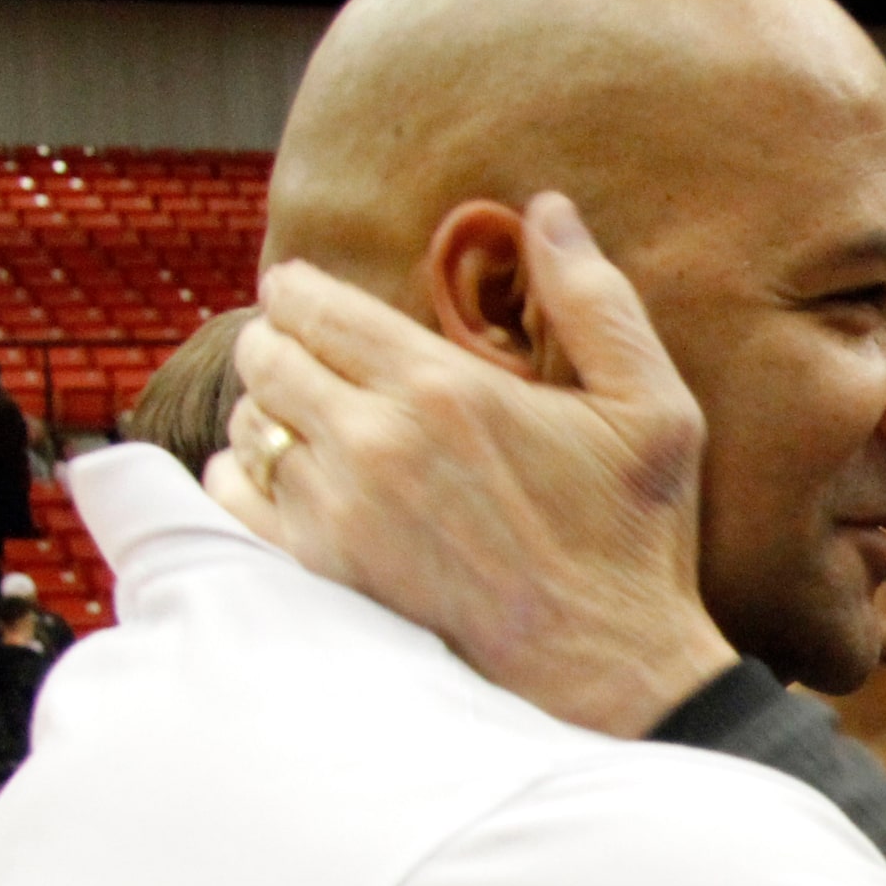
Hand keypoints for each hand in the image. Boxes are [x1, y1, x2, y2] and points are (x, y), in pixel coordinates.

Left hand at [207, 193, 736, 737]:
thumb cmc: (634, 544)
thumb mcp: (652, 412)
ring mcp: (337, 517)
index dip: (302, 292)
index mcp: (444, 388)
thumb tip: (548, 210)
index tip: (312, 300)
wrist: (609, 676)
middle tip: (309, 357)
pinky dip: (242, 478)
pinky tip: (283, 480)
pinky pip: (232, 501)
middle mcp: (373, 444)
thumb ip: (598, 302)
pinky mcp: (319, 578)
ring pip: (247, 424)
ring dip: (267, 413)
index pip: (311, 301)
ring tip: (306, 421)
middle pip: (264, 354)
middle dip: (281, 345)